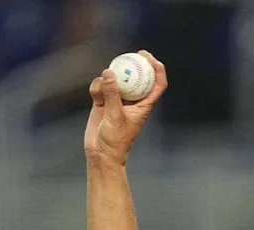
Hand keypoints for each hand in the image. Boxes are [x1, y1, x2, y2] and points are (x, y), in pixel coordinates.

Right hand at [84, 50, 167, 166]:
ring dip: (109, 79)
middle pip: (138, 77)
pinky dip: (97, 87)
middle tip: (134, 53)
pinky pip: (101, 87)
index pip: (157, 85)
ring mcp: (117, 100)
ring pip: (116, 80)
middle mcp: (132, 101)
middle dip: (137, 64)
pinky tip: (94, 95)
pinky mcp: (103, 102)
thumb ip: (112, 94)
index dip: (158, 70)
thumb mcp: (115, 115)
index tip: (151, 59)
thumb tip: (109, 72)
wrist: (101, 153)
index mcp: (144, 105)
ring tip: (102, 90)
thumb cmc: (115, 140)